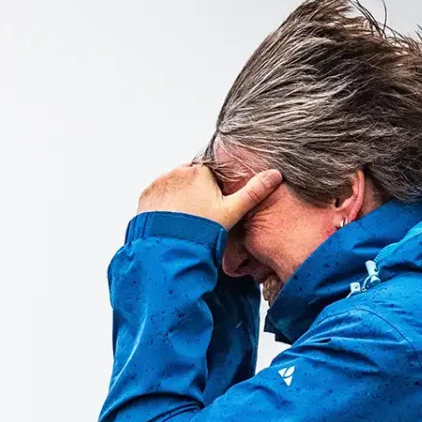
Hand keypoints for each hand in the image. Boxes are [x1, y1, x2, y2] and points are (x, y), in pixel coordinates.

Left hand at [136, 164, 282, 230]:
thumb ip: (253, 191)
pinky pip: (157, 195)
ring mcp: (159, 183)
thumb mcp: (232, 211)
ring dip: (178, 197)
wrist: (171, 248)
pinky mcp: (146, 196)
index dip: (212, 191)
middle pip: (190, 179)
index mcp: (200, 172)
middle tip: (199, 215)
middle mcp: (177, 172)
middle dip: (194, 192)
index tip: (212, 206)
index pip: (209, 174)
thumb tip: (275, 175)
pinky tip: (171, 219)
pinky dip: (163, 204)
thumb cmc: (203, 230)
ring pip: (173, 186)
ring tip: (184, 219)